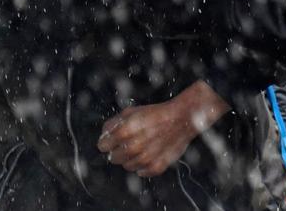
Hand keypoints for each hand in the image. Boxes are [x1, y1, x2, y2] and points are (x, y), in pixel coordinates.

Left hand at [97, 81, 230, 177]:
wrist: (183, 118)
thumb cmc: (158, 114)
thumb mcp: (132, 111)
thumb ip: (114, 123)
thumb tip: (104, 135)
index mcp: (125, 131)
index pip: (103, 146)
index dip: (107, 142)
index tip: (112, 141)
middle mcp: (134, 147)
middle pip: (113, 158)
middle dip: (118, 150)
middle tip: (129, 143)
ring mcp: (146, 158)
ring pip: (127, 166)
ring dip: (131, 158)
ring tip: (141, 147)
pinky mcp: (156, 166)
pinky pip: (141, 172)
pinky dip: (143, 166)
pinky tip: (149, 154)